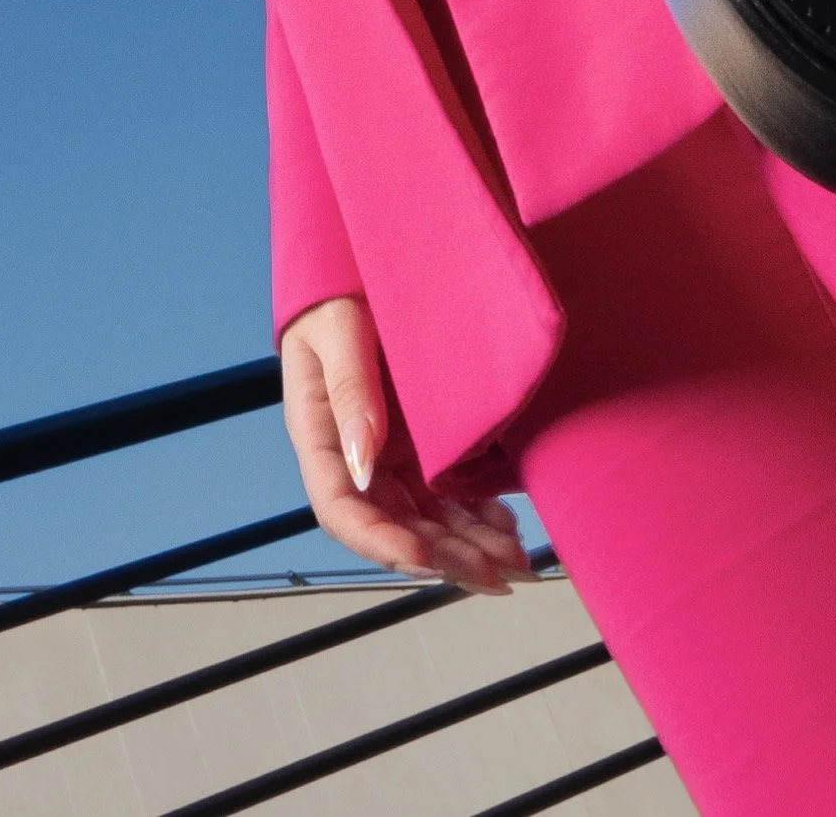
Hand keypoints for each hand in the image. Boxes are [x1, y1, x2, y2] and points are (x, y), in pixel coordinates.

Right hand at [279, 295, 529, 594]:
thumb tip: (362, 462)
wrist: (364, 258)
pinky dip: (476, 512)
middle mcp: (356, 454)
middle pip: (395, 524)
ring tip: (516, 562)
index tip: (427, 559)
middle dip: (445, 557)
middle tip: (498, 576)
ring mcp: (391, 449)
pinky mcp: (420, 438)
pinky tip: (507, 526)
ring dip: (468, 544)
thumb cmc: (342, 288)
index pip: (343, 510)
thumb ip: (349, 389)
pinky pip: (447, 489)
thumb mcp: (338, 328)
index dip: (383, 542)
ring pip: (427, 516)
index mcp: (319, 434)